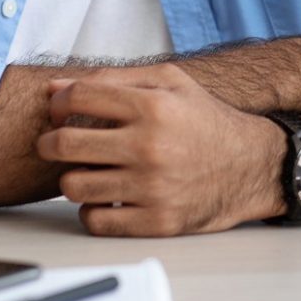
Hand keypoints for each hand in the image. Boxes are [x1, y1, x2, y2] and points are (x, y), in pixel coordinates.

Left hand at [36, 64, 283, 235]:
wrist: (250, 165)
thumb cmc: (204, 120)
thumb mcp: (170, 82)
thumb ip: (114, 78)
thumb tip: (56, 88)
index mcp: (152, 105)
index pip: (77, 98)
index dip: (57, 104)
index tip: (58, 112)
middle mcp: (149, 146)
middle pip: (66, 144)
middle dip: (50, 142)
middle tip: (56, 143)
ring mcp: (152, 187)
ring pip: (74, 186)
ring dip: (73, 177)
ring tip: (88, 170)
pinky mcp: (157, 222)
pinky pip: (96, 221)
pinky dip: (92, 210)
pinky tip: (105, 197)